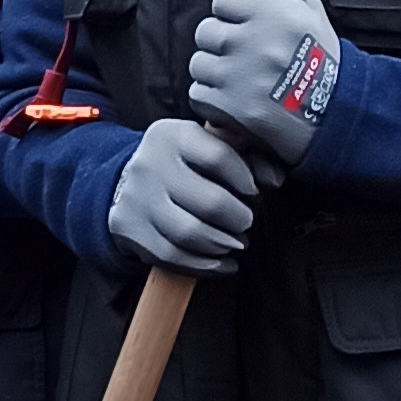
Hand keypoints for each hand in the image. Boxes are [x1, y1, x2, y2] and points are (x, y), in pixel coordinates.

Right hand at [104, 118, 257, 277]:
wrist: (127, 180)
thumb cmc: (183, 165)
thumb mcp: (211, 146)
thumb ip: (249, 158)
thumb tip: (273, 180)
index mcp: (173, 136)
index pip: (218, 157)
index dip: (245, 179)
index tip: (253, 191)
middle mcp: (150, 164)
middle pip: (208, 202)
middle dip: (238, 218)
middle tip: (245, 221)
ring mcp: (136, 199)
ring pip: (190, 233)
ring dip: (222, 243)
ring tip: (234, 241)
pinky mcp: (129, 228)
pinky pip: (172, 256)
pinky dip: (205, 265)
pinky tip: (221, 262)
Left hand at [188, 0, 340, 164]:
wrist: (335, 113)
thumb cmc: (320, 59)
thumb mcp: (309, 12)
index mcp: (274, 14)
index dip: (230, 11)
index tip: (241, 21)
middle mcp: (255, 42)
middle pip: (206, 31)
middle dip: (220, 41)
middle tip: (240, 52)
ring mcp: (240, 76)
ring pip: (199, 63)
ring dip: (214, 70)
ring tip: (240, 77)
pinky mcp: (231, 107)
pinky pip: (199, 93)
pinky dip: (212, 97)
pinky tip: (235, 97)